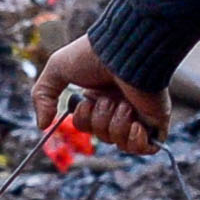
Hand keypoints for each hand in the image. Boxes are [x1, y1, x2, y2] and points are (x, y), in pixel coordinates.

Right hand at [30, 39, 165, 154]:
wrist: (125, 50)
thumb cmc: (93, 56)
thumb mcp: (57, 70)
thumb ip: (43, 96)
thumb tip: (42, 125)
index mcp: (99, 96)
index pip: (87, 125)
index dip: (84, 119)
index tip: (87, 100)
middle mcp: (119, 106)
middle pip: (102, 136)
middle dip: (100, 121)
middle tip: (108, 99)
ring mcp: (139, 114)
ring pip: (121, 143)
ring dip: (117, 125)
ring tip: (125, 104)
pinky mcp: (157, 121)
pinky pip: (147, 149)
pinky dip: (137, 142)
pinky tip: (136, 125)